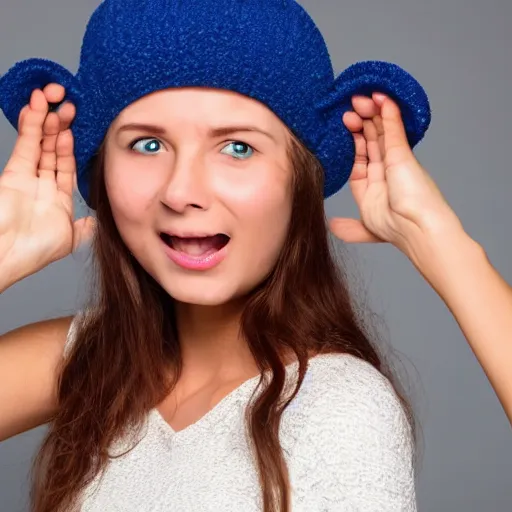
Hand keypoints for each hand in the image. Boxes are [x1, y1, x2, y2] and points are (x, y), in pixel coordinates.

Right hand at [0, 85, 94, 283]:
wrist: (6, 254)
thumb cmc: (35, 251)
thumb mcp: (70, 239)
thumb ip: (84, 228)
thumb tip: (96, 221)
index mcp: (57, 201)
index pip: (67, 167)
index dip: (72, 148)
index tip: (78, 129)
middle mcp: (42, 188)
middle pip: (53, 152)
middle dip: (62, 130)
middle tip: (70, 108)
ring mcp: (26, 180)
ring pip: (39, 145)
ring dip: (47, 122)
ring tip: (55, 101)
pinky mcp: (11, 174)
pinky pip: (25, 146)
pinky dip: (30, 127)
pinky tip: (37, 108)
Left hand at [330, 93, 462, 264]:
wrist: (419, 230)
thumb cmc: (398, 229)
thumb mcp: (366, 227)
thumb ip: (350, 227)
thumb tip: (332, 225)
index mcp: (375, 187)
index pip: (359, 158)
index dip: (351, 143)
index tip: (343, 129)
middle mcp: (386, 172)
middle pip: (371, 141)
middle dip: (359, 124)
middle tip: (348, 108)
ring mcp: (396, 162)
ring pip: (382, 132)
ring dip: (371, 113)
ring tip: (359, 99)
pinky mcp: (404, 155)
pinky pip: (395, 130)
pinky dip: (389, 114)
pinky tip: (382, 99)